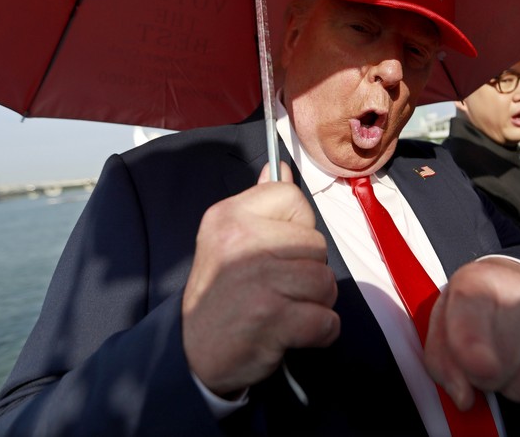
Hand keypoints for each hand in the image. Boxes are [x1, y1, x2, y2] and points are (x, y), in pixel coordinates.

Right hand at [182, 162, 339, 395]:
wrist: (192, 353)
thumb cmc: (220, 294)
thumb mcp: (226, 239)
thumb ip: (258, 205)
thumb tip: (279, 167)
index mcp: (230, 216)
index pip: (294, 199)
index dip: (295, 229)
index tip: (274, 252)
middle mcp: (242, 243)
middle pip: (316, 243)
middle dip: (308, 270)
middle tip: (280, 289)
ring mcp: (259, 281)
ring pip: (326, 282)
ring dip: (315, 303)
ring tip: (285, 309)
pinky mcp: (273, 320)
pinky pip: (327, 320)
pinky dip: (319, 333)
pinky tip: (292, 332)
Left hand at [423, 258, 519, 409]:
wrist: (519, 280)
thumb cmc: (477, 308)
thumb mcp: (444, 323)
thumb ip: (443, 361)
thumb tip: (464, 398)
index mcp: (477, 284)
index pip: (474, 329)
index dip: (473, 358)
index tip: (478, 370)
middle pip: (500, 369)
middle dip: (486, 378)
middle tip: (487, 359)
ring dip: (512, 386)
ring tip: (509, 361)